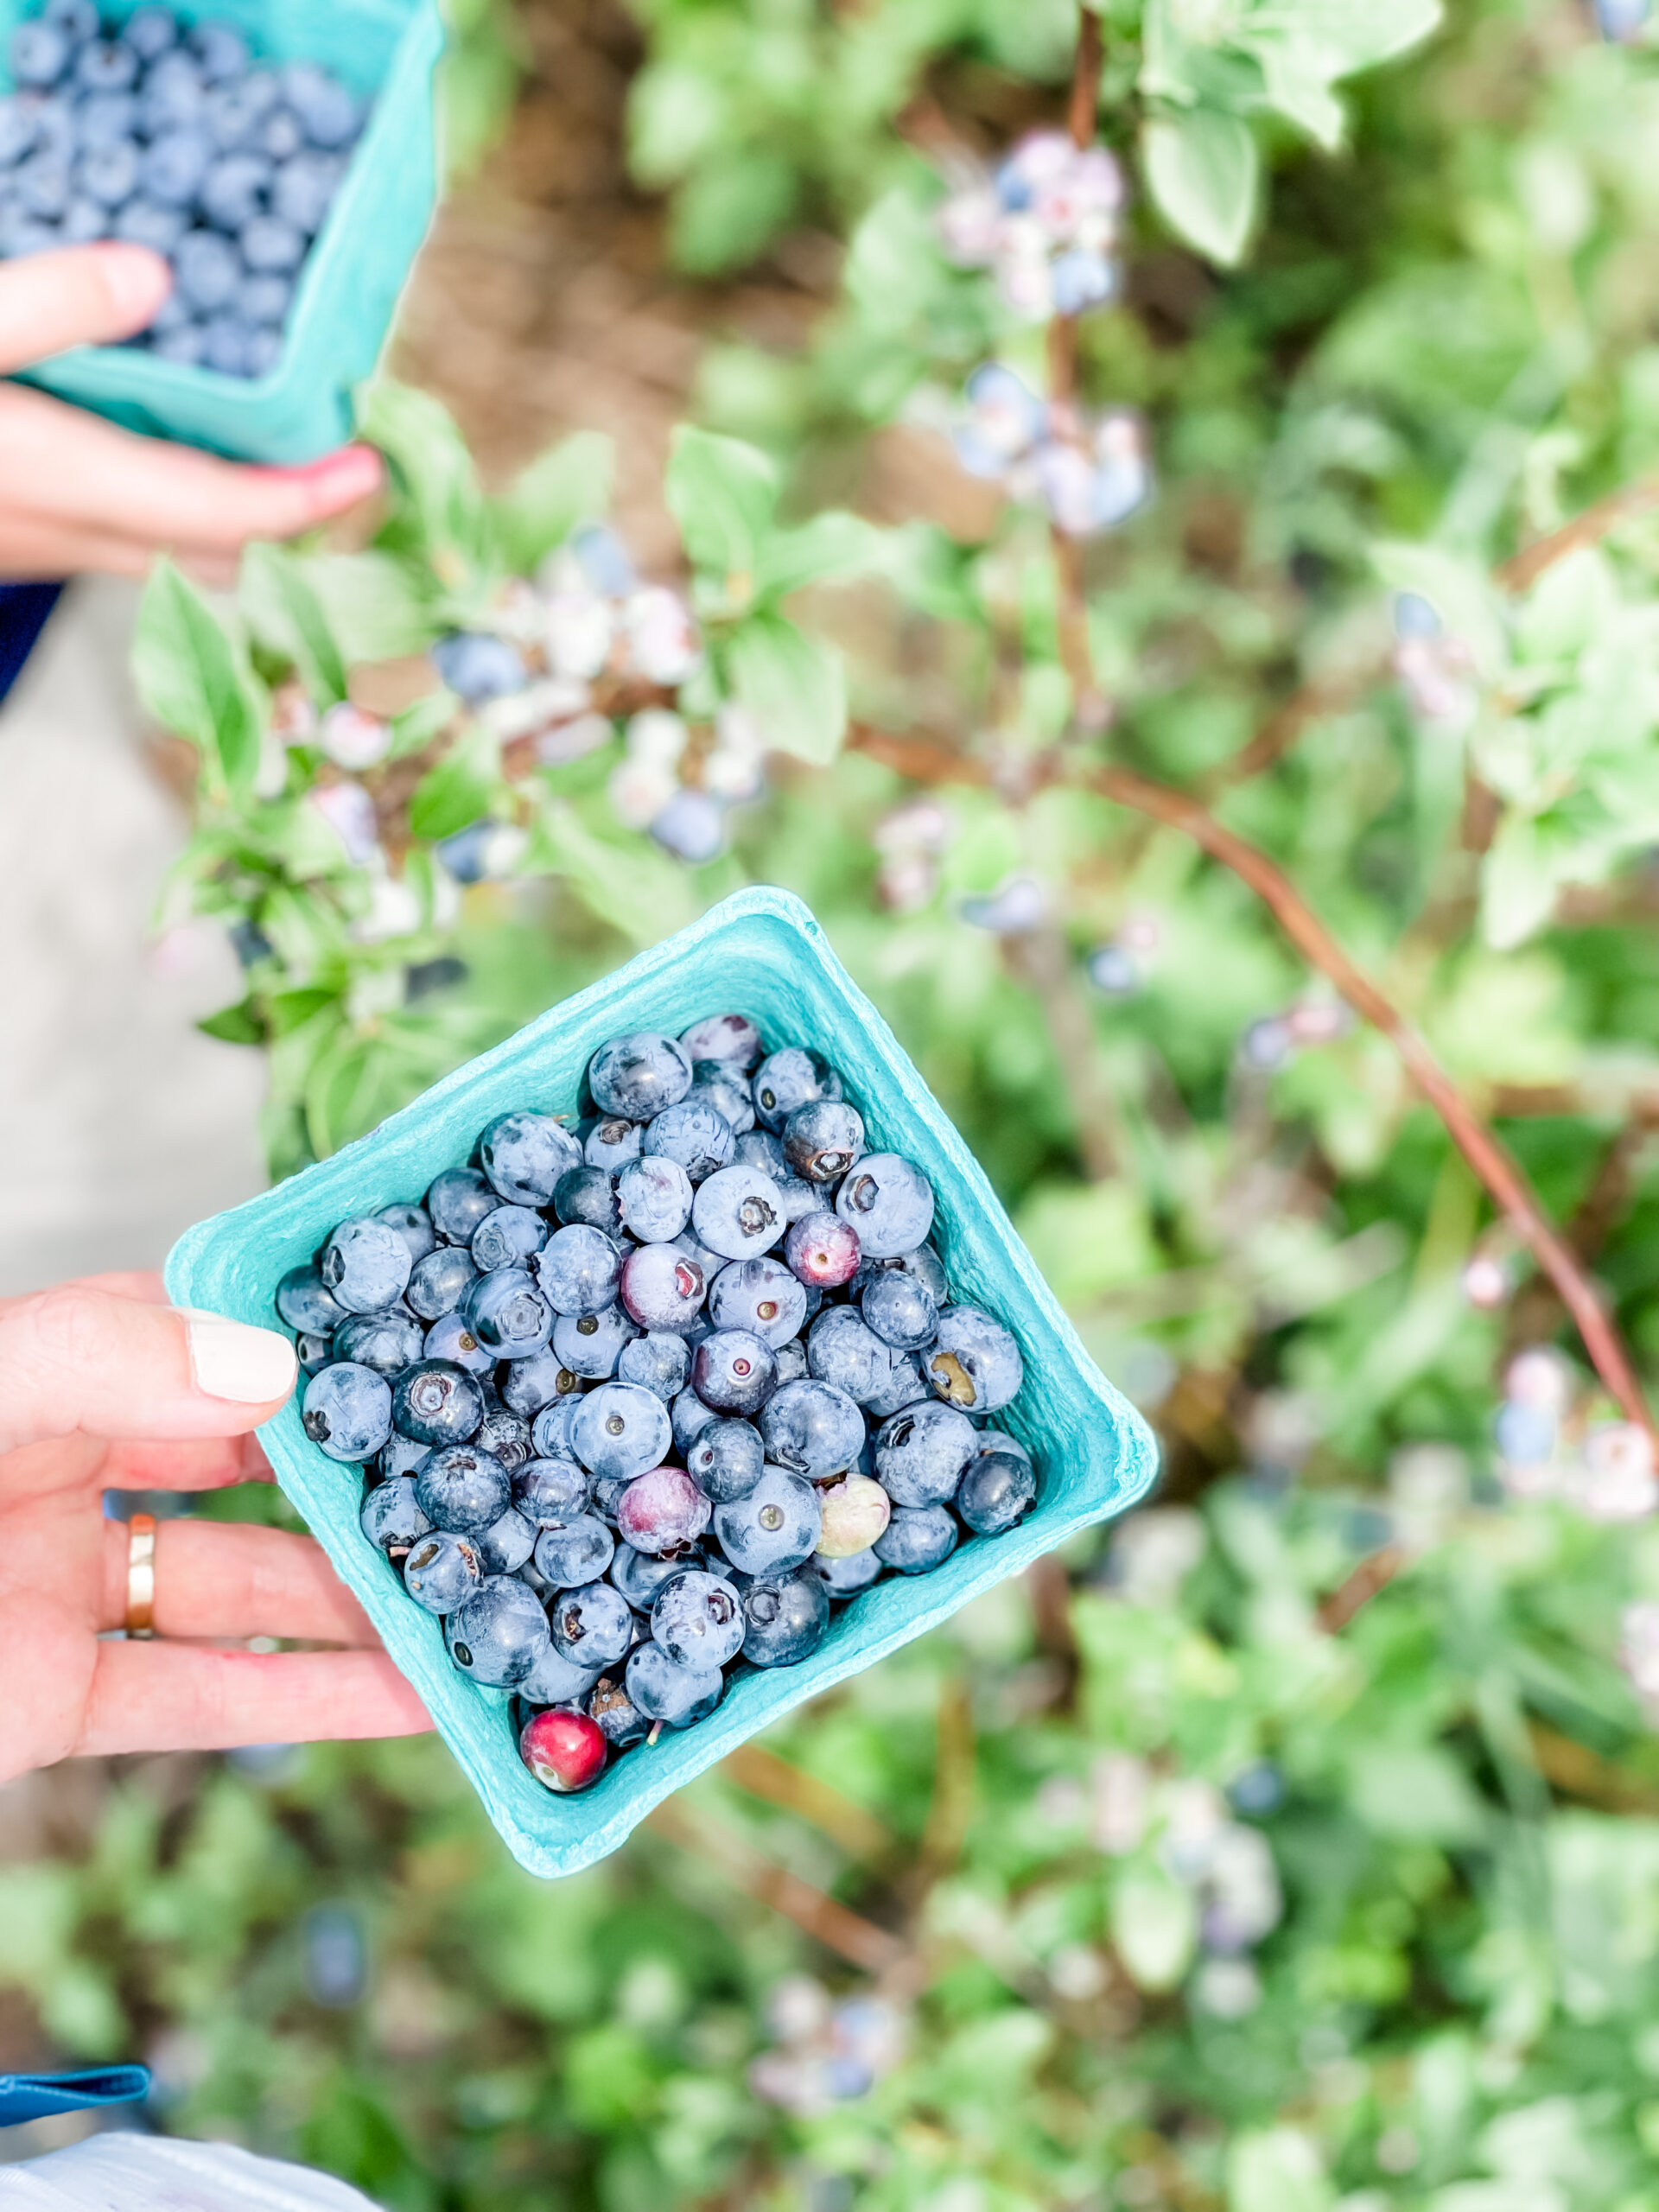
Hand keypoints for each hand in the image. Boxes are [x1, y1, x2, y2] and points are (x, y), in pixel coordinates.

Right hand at [0, 243, 382, 584]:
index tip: (366, 466)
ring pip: (172, 555)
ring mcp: (37, 544)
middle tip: (340, 461)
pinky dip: (179, 504)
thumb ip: (49, 304)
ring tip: (280, 451)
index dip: (307, 498)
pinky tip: (179, 445)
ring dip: (236, 515)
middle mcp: (67, 532)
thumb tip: (156, 275)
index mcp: (65, 480)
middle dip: (290, 516)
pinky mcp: (15, 533)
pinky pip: (127, 537)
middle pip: (216, 555)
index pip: (223, 515)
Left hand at [0, 1272, 429, 1781]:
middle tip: (478, 1468)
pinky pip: (200, 1699)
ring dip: (355, 1597)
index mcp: (42, 1377)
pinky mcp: (56, 1702)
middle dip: (355, 1470)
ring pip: (240, 1588)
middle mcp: (60, 1473)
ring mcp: (64, 1588)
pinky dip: (310, 1703)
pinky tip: (411, 1696)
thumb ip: (97, 1362)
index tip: (421, 1333)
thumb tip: (269, 1368)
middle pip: (243, 1463)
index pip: (195, 1331)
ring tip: (471, 1591)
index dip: (301, 1331)